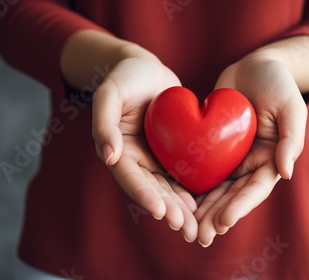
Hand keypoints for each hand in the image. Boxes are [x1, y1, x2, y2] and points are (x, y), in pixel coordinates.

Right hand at [92, 52, 197, 241]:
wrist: (145, 68)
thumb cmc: (124, 76)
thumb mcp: (109, 94)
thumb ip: (103, 123)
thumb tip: (108, 156)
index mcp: (117, 151)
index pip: (131, 179)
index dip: (145, 196)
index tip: (161, 213)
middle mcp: (136, 160)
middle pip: (152, 191)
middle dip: (169, 211)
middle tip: (187, 229)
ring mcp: (154, 158)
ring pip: (168, 188)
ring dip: (181, 209)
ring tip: (197, 228)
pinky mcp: (171, 152)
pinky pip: (182, 174)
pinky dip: (191, 191)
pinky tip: (204, 205)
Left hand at [195, 53, 307, 246]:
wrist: (253, 66)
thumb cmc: (277, 84)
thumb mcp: (290, 107)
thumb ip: (291, 139)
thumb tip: (286, 172)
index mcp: (271, 160)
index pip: (255, 189)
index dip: (240, 207)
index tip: (223, 222)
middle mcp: (249, 164)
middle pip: (232, 196)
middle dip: (216, 217)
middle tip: (200, 236)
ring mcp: (230, 157)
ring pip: (215, 189)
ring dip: (202, 210)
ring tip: (187, 228)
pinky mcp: (212, 147)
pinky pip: (200, 169)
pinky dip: (190, 186)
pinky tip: (176, 200)